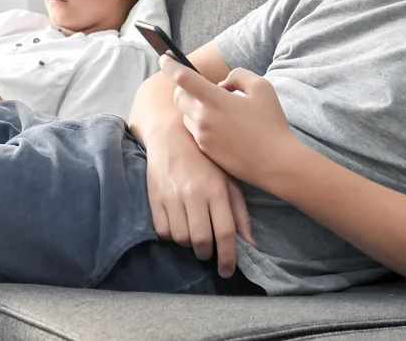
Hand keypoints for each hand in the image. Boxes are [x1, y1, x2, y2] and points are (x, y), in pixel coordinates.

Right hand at [145, 118, 256, 277]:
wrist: (171, 135)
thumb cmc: (206, 159)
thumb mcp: (229, 179)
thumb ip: (240, 212)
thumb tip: (251, 244)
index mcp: (216, 189)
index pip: (224, 232)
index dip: (227, 258)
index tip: (226, 271)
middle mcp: (194, 194)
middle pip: (201, 240)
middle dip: (206, 253)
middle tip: (207, 252)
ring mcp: (172, 196)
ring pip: (180, 238)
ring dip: (188, 244)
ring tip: (192, 236)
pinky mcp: (154, 197)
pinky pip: (162, 230)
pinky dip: (170, 235)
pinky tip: (177, 226)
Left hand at [160, 55, 298, 187]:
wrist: (276, 163)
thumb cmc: (271, 124)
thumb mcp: (262, 88)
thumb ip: (238, 76)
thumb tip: (222, 84)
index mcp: (215, 100)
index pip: (182, 77)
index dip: (170, 65)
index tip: (164, 57)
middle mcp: (203, 118)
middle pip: (179, 96)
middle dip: (185, 88)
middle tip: (201, 88)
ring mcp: (202, 137)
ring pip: (186, 115)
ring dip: (195, 108)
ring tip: (220, 111)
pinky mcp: (205, 151)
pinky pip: (195, 132)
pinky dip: (202, 125)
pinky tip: (223, 128)